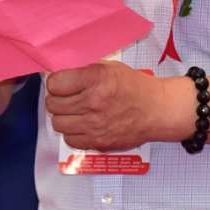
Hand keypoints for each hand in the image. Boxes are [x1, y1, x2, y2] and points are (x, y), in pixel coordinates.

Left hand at [45, 62, 188, 150]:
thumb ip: (84, 70)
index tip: (60, 83)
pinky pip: (70, 140)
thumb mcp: (110, 67)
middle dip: (57, 99)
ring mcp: (95, 125)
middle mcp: (93, 102)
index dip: (55, 83)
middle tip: (66, 97)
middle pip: (53, 104)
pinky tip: (82, 125)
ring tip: (74, 112)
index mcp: (96, 79)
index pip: (55, 83)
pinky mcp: (98, 142)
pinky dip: (72, 133)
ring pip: (58, 124)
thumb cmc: (135, 88)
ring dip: (63, 117)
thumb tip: (60, 74)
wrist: (156, 110)